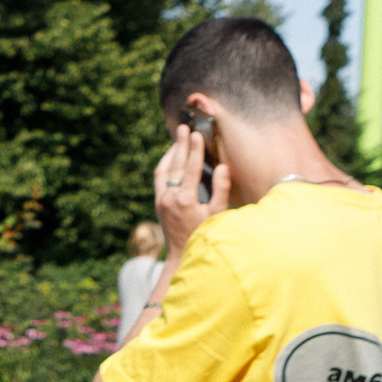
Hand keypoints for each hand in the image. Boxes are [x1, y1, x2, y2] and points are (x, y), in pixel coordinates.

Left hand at [152, 123, 229, 253]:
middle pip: (175, 164)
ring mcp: (161, 200)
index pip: (191, 168)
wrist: (181, 254)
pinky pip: (159, 178)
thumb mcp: (217, 215)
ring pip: (163, 170)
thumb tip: (223, 167)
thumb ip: (221, 190)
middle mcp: (169, 198)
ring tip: (178, 138)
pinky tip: (171, 157)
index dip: (195, 149)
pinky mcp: (158, 202)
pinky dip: (165, 165)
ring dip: (171, 153)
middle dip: (180, 145)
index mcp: (185, 200)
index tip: (197, 134)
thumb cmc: (204, 235)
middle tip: (183, 127)